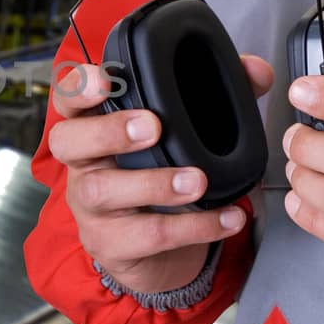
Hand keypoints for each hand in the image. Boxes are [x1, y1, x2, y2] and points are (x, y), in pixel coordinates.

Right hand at [48, 58, 273, 292]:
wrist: (155, 252)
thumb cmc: (162, 175)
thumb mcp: (186, 133)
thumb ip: (219, 95)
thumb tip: (256, 72)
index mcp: (93, 126)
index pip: (68, 97)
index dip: (79, 87)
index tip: (106, 80)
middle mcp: (82, 164)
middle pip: (67, 141)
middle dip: (108, 131)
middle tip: (152, 127)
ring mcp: (90, 206)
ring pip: (102, 190)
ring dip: (153, 183)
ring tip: (197, 181)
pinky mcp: (111, 243)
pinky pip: (146, 235)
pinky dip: (193, 226)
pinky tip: (226, 217)